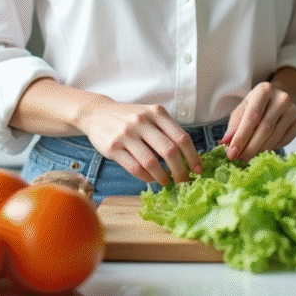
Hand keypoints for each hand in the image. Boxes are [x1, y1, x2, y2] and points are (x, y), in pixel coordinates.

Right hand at [76, 100, 203, 185]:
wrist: (97, 113)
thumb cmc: (130, 117)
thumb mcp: (150, 115)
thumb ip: (166, 130)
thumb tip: (188, 157)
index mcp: (157, 113)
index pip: (182, 137)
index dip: (193, 156)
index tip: (198, 170)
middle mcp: (143, 121)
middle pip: (169, 151)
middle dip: (181, 171)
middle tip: (184, 181)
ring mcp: (127, 134)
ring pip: (151, 162)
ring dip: (163, 177)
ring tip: (166, 182)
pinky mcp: (113, 147)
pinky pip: (135, 168)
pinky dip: (146, 177)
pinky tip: (150, 179)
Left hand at [220, 81, 295, 161]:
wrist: (277, 101)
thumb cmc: (256, 105)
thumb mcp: (243, 109)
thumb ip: (234, 125)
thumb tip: (226, 142)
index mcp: (264, 90)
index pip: (252, 116)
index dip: (241, 136)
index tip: (232, 153)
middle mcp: (282, 98)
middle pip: (265, 128)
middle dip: (250, 147)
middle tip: (239, 159)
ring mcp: (293, 111)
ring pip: (275, 136)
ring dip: (260, 150)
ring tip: (248, 156)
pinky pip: (284, 141)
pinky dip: (271, 148)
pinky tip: (262, 149)